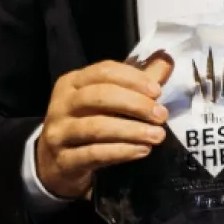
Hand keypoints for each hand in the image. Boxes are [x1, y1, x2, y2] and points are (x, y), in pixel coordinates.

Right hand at [34, 56, 172, 199]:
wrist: (57, 164)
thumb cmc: (90, 122)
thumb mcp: (110, 99)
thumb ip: (138, 80)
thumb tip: (166, 59)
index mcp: (72, 82)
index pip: (104, 71)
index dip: (133, 79)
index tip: (158, 91)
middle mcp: (61, 104)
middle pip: (99, 96)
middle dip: (135, 104)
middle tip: (162, 115)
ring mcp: (59, 133)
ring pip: (96, 127)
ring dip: (132, 130)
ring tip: (158, 135)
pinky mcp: (63, 160)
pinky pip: (94, 154)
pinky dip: (122, 151)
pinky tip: (143, 150)